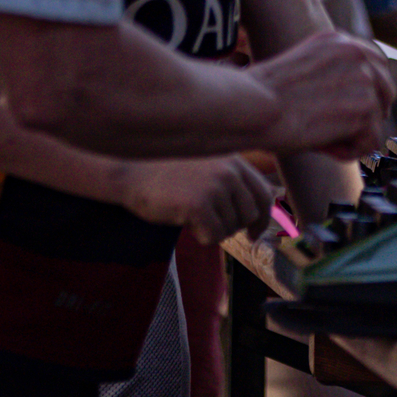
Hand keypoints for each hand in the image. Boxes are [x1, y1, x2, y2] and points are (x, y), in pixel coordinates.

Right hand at [116, 152, 277, 244]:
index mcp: (234, 159)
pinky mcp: (200, 204)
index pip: (264, 193)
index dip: (262, 219)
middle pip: (250, 215)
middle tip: (209, 225)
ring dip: (213, 230)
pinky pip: (215, 237)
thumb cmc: (166, 172)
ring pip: (231, 228)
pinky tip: (185, 223)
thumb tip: (255, 215)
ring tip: (191, 215)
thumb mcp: (206, 166)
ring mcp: (216, 186)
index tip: (253, 234)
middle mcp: (230, 170)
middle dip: (232, 227)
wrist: (132, 171)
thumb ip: (230, 180)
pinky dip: (201, 238)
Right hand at [249, 28, 394, 159]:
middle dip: (366, 115)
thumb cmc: (262, 95)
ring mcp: (364, 79)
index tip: (346, 112)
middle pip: (386, 91)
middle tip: (336, 131)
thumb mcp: (302, 67)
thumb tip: (351, 99)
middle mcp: (356, 54)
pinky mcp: (365, 108)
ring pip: (377, 120)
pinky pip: (371, 142)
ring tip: (321, 138)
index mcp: (339, 40)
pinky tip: (324, 148)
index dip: (366, 93)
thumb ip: (330, 73)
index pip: (375, 65)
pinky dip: (349, 152)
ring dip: (352, 136)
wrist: (253, 105)